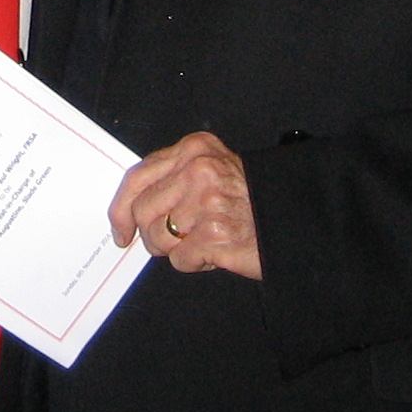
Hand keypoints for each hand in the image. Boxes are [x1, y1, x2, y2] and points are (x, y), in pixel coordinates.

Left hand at [107, 130, 261, 278]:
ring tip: (202, 241)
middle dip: (150, 234)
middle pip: (142, 211)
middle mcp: (199, 171)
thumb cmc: (247, 198)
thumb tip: (128, 209)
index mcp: (194, 149)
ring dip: (176, 249)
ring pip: (158, 238)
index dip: (121, 207)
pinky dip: (194, 262)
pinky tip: (215, 251)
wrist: (291, 219)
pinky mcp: (216, 235)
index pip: (138, 176)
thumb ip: (172, 177)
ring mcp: (207, 203)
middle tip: (170, 241)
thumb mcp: (210, 168)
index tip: (120, 229)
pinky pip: (180, 259)